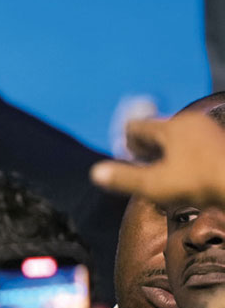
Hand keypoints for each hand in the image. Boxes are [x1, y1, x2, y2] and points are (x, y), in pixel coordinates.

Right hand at [91, 112, 224, 206]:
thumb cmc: (198, 183)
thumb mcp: (154, 185)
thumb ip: (123, 178)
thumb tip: (95, 173)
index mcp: (171, 126)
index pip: (135, 126)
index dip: (125, 144)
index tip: (125, 162)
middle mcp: (189, 122)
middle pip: (156, 131)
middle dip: (145, 149)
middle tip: (141, 170)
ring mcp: (207, 131)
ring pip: (174, 138)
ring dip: (163, 153)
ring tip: (161, 174)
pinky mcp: (219, 143)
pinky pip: (191, 144)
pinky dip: (181, 156)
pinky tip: (184, 174)